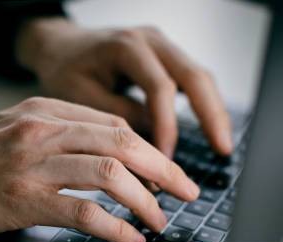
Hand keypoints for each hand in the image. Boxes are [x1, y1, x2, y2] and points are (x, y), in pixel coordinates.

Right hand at [0, 97, 198, 241]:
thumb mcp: (7, 132)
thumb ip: (50, 137)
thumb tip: (95, 157)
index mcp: (41, 113)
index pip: (113, 124)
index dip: (150, 150)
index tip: (167, 172)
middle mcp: (42, 131)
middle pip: (124, 142)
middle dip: (164, 171)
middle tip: (186, 193)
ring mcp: (32, 163)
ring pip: (111, 173)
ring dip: (146, 201)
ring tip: (160, 221)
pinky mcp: (20, 198)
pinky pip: (83, 210)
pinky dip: (115, 226)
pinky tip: (128, 239)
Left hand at [16, 18, 232, 157]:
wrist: (60, 47)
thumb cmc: (64, 71)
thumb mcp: (80, 98)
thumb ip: (116, 118)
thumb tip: (151, 149)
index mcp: (126, 47)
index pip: (160, 87)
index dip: (167, 126)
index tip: (166, 160)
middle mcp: (150, 40)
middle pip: (194, 76)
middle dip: (211, 115)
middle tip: (222, 149)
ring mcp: (161, 45)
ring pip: (199, 76)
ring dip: (214, 111)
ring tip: (222, 145)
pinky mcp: (164, 56)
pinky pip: (191, 79)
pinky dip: (203, 104)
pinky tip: (210, 129)